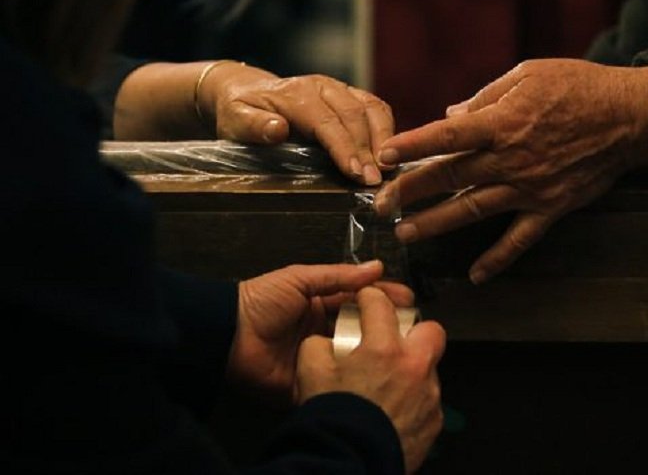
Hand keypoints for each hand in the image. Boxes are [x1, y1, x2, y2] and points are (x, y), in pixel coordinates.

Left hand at [203, 63, 394, 184]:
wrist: (246, 91)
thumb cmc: (240, 113)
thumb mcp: (235, 121)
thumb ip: (254, 126)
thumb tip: (277, 130)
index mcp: (296, 94)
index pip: (327, 122)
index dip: (345, 148)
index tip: (357, 174)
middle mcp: (323, 86)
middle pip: (354, 116)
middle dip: (368, 151)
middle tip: (377, 182)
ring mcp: (340, 88)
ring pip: (372, 109)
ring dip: (384, 140)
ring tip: (391, 171)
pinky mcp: (351, 95)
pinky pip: (377, 107)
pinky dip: (388, 130)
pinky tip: (391, 155)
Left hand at [227, 260, 413, 406]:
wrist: (227, 336)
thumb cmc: (262, 301)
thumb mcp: (300, 279)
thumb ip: (338, 275)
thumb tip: (378, 267)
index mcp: (324, 306)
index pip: (362, 301)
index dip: (385, 300)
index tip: (412, 302)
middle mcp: (327, 333)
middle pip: (363, 331)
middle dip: (388, 331)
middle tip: (415, 333)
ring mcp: (321, 360)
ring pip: (356, 359)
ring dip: (377, 358)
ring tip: (405, 358)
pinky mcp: (313, 384)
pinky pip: (337, 384)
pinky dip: (355, 384)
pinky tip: (379, 382)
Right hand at [296, 287, 445, 473]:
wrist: (346, 462)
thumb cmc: (332, 419)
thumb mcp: (310, 371)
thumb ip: (319, 344)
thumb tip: (326, 341)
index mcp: (383, 349)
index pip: (381, 303)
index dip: (370, 296)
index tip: (366, 301)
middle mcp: (413, 367)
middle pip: (431, 330)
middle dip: (414, 330)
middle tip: (395, 339)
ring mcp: (428, 395)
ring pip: (431, 367)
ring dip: (414, 367)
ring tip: (390, 380)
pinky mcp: (434, 420)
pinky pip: (429, 399)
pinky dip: (414, 398)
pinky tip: (394, 408)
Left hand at [374, 59, 647, 283]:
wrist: (630, 116)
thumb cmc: (578, 87)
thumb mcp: (528, 74)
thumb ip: (485, 97)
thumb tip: (449, 115)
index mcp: (501, 122)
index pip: (445, 137)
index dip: (411, 147)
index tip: (384, 157)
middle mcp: (509, 159)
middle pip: (449, 177)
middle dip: (410, 192)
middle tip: (380, 206)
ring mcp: (529, 188)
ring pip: (472, 210)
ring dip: (436, 224)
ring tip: (407, 233)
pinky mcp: (550, 208)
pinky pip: (519, 240)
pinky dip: (498, 259)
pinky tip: (477, 276)